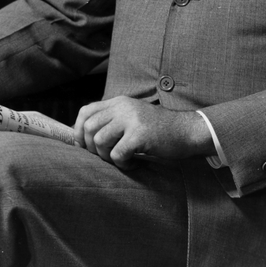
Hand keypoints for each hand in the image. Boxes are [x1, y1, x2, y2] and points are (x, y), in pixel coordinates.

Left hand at [73, 96, 214, 168]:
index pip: (85, 111)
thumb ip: (112, 121)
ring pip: (99, 141)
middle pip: (89, 127)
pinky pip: (117, 154)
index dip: (78, 131)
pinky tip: (133, 163)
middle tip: (106, 156)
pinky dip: (123, 164)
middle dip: (91, 148)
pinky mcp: (140, 134)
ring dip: (107, 157)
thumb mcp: (132, 117)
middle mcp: (123, 107)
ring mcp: (131, 119)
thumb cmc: (158, 130)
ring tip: (123, 159)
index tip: (83, 146)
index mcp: (119, 102)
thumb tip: (83, 138)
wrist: (187, 131)